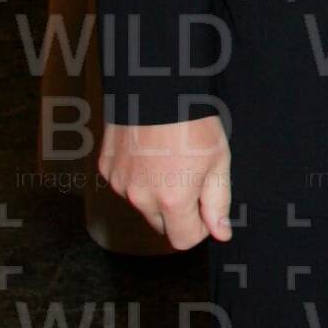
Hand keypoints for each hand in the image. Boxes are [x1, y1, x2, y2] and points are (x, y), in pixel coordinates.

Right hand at [97, 115, 232, 247]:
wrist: (157, 86)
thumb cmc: (193, 121)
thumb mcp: (218, 161)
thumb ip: (218, 203)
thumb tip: (220, 233)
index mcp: (172, 200)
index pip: (183, 240)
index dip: (199, 229)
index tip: (205, 210)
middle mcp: (140, 197)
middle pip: (162, 226)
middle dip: (178, 212)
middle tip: (191, 179)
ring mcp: (119, 183)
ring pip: (142, 205)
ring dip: (156, 195)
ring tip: (169, 160)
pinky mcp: (106, 168)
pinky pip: (125, 185)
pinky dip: (138, 177)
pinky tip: (149, 153)